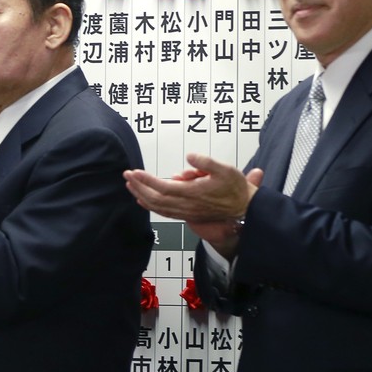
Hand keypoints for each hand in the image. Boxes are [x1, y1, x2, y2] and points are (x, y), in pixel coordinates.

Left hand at [124, 156, 262, 258]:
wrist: (244, 209)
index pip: (163, 187)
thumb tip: (189, 156)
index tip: (134, 172)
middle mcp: (186, 205)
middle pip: (155, 198)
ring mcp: (185, 212)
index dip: (147, 180)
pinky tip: (142, 200)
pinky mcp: (187, 215)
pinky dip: (150, 206)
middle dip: (138, 187)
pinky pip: (164, 212)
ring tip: (130, 185)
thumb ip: (206, 162)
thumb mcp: (226, 169)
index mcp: (193, 193)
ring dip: (141, 195)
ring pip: (157, 207)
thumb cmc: (235, 188)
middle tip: (127, 176)